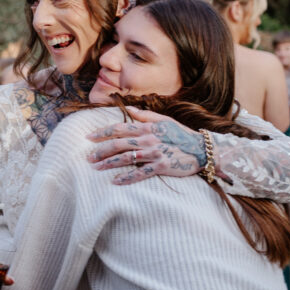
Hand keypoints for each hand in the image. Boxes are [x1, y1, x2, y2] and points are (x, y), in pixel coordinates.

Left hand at [86, 107, 206, 184]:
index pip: (119, 128)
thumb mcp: (164, 120)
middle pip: (118, 144)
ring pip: (126, 158)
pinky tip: (115, 181)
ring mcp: (154, 153)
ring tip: (96, 167)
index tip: (89, 137)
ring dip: (109, 163)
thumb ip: (144, 115)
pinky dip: (127, 178)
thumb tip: (127, 108)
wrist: (201, 149)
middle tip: (88, 157)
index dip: (102, 132)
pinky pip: (141, 173)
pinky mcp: (161, 166)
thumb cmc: (181, 134)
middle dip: (101, 150)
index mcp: (147, 127)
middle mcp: (148, 139)